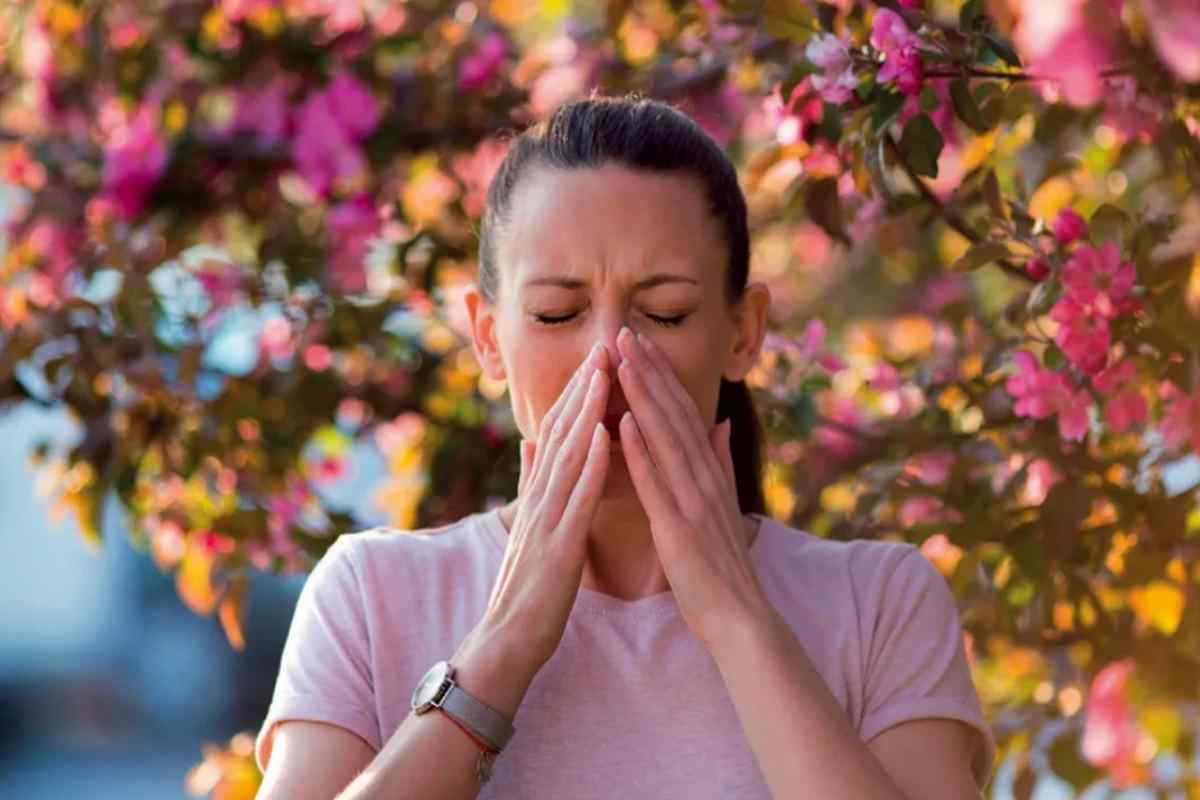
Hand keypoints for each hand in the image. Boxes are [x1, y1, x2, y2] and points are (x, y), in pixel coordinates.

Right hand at [475, 342, 611, 671]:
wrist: (506, 642)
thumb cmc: (526, 588)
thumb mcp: (529, 527)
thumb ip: (531, 483)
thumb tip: (531, 441)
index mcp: (538, 494)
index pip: (559, 433)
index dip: (577, 393)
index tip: (597, 356)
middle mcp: (539, 499)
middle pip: (562, 433)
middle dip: (583, 387)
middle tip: (603, 344)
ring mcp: (546, 520)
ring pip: (567, 455)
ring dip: (586, 411)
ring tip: (604, 372)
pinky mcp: (558, 547)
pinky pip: (576, 499)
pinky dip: (590, 464)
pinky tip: (605, 434)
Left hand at [614, 326, 770, 647]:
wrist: (739, 617)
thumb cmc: (722, 565)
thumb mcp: (723, 504)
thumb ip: (720, 461)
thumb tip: (718, 423)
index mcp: (708, 472)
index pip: (681, 413)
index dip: (659, 375)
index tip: (637, 341)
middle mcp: (703, 478)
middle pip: (673, 414)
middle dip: (648, 371)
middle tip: (623, 331)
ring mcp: (693, 500)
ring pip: (665, 438)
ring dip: (642, 396)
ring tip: (622, 360)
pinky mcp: (678, 527)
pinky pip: (657, 483)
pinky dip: (641, 451)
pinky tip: (623, 422)